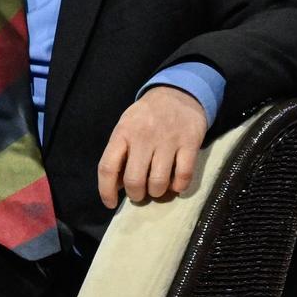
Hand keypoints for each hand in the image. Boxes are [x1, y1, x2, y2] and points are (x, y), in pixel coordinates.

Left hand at [98, 85, 209, 208]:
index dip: (106, 191)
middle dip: (136, 195)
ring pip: (158, 181)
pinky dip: (179, 187)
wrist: (178, 93)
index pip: (107, 167)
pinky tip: (176, 184)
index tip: (110, 204)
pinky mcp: (190, 143)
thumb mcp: (126, 127)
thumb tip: (116, 186)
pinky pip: (184, 175)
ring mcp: (167, 140)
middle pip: (134, 179)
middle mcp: (143, 137)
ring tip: (157, 189)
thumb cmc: (146, 116)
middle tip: (140, 194)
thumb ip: (119, 154)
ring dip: (157, 193)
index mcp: (122, 133)